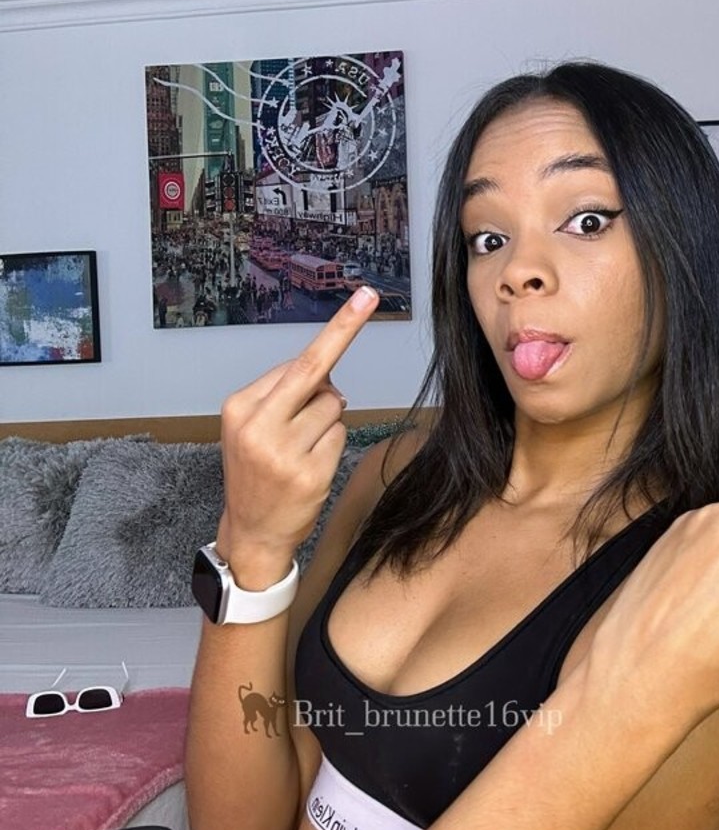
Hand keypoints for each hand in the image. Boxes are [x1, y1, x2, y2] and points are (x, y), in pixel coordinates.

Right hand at [215, 287, 380, 581]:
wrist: (252, 531)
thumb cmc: (256, 471)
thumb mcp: (253, 427)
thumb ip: (284, 395)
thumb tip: (325, 374)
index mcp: (240, 407)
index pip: (296, 363)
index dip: (335, 334)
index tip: (364, 299)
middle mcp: (258, 426)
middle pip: (316, 375)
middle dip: (344, 332)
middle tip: (367, 298)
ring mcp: (284, 452)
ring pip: (333, 407)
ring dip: (328, 420)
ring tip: (302, 447)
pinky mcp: (310, 474)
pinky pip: (339, 436)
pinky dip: (332, 444)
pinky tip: (310, 465)